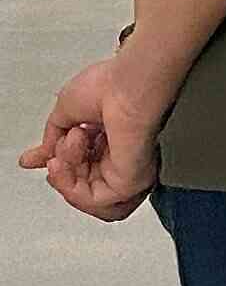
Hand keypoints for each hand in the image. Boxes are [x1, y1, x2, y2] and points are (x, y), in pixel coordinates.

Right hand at [18, 51, 168, 220]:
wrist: (127, 86)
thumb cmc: (110, 86)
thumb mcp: (65, 110)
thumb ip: (53, 136)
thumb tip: (41, 154)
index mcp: (110, 137)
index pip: (81, 165)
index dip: (56, 165)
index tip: (35, 158)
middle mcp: (121, 155)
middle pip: (81, 182)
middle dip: (60, 167)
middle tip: (56, 150)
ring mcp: (127, 170)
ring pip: (85, 195)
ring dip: (64, 177)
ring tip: (63, 153)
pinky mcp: (130, 182)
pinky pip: (93, 199)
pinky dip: (69, 184)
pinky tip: (64, 163)